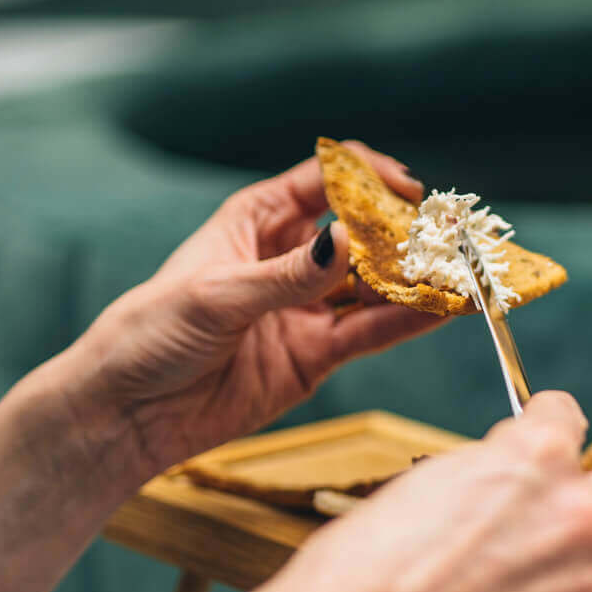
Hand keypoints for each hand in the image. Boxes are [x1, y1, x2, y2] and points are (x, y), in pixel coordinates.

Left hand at [63, 144, 442, 479]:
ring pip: (376, 285)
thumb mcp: (216, 296)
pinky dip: (411, 321)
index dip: (370, 178)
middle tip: (451, 234)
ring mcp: (307, 308)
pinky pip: (372, 333)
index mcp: (258, 221)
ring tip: (464, 272)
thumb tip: (347, 241)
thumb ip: (288, 276)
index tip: (408, 188)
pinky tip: (447, 308)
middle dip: (408, 231)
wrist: (127, 413)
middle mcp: (290, 259)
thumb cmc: (149, 336)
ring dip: (418, 278)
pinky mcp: (316, 356)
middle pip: (363, 233)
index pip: (326, 181)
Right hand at [205, 392, 591, 591]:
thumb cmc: (358, 575)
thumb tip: (506, 486)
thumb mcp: (421, 487)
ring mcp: (591, 588)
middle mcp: (577, 515)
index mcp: (532, 459)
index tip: (547, 452)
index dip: (551, 436)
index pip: (569, 418)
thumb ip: (486, 478)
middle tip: (590, 517)